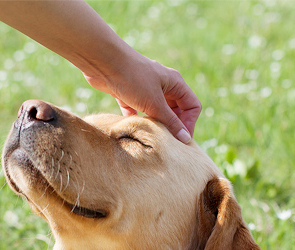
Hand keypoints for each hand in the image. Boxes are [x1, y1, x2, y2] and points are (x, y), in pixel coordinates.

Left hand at [83, 52, 200, 142]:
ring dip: (155, 124)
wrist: (103, 62)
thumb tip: (185, 139)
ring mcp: (144, 89)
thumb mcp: (155, 103)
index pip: (192, 106)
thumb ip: (170, 121)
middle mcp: (162, 85)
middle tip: (165, 142)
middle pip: (175, 110)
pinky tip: (133, 130)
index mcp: (174, 83)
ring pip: (155, 112)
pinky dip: (137, 120)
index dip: (190, 123)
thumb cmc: (133, 79)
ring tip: (151, 138)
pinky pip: (136, 111)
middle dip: (172, 126)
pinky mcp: (127, 94)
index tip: (181, 140)